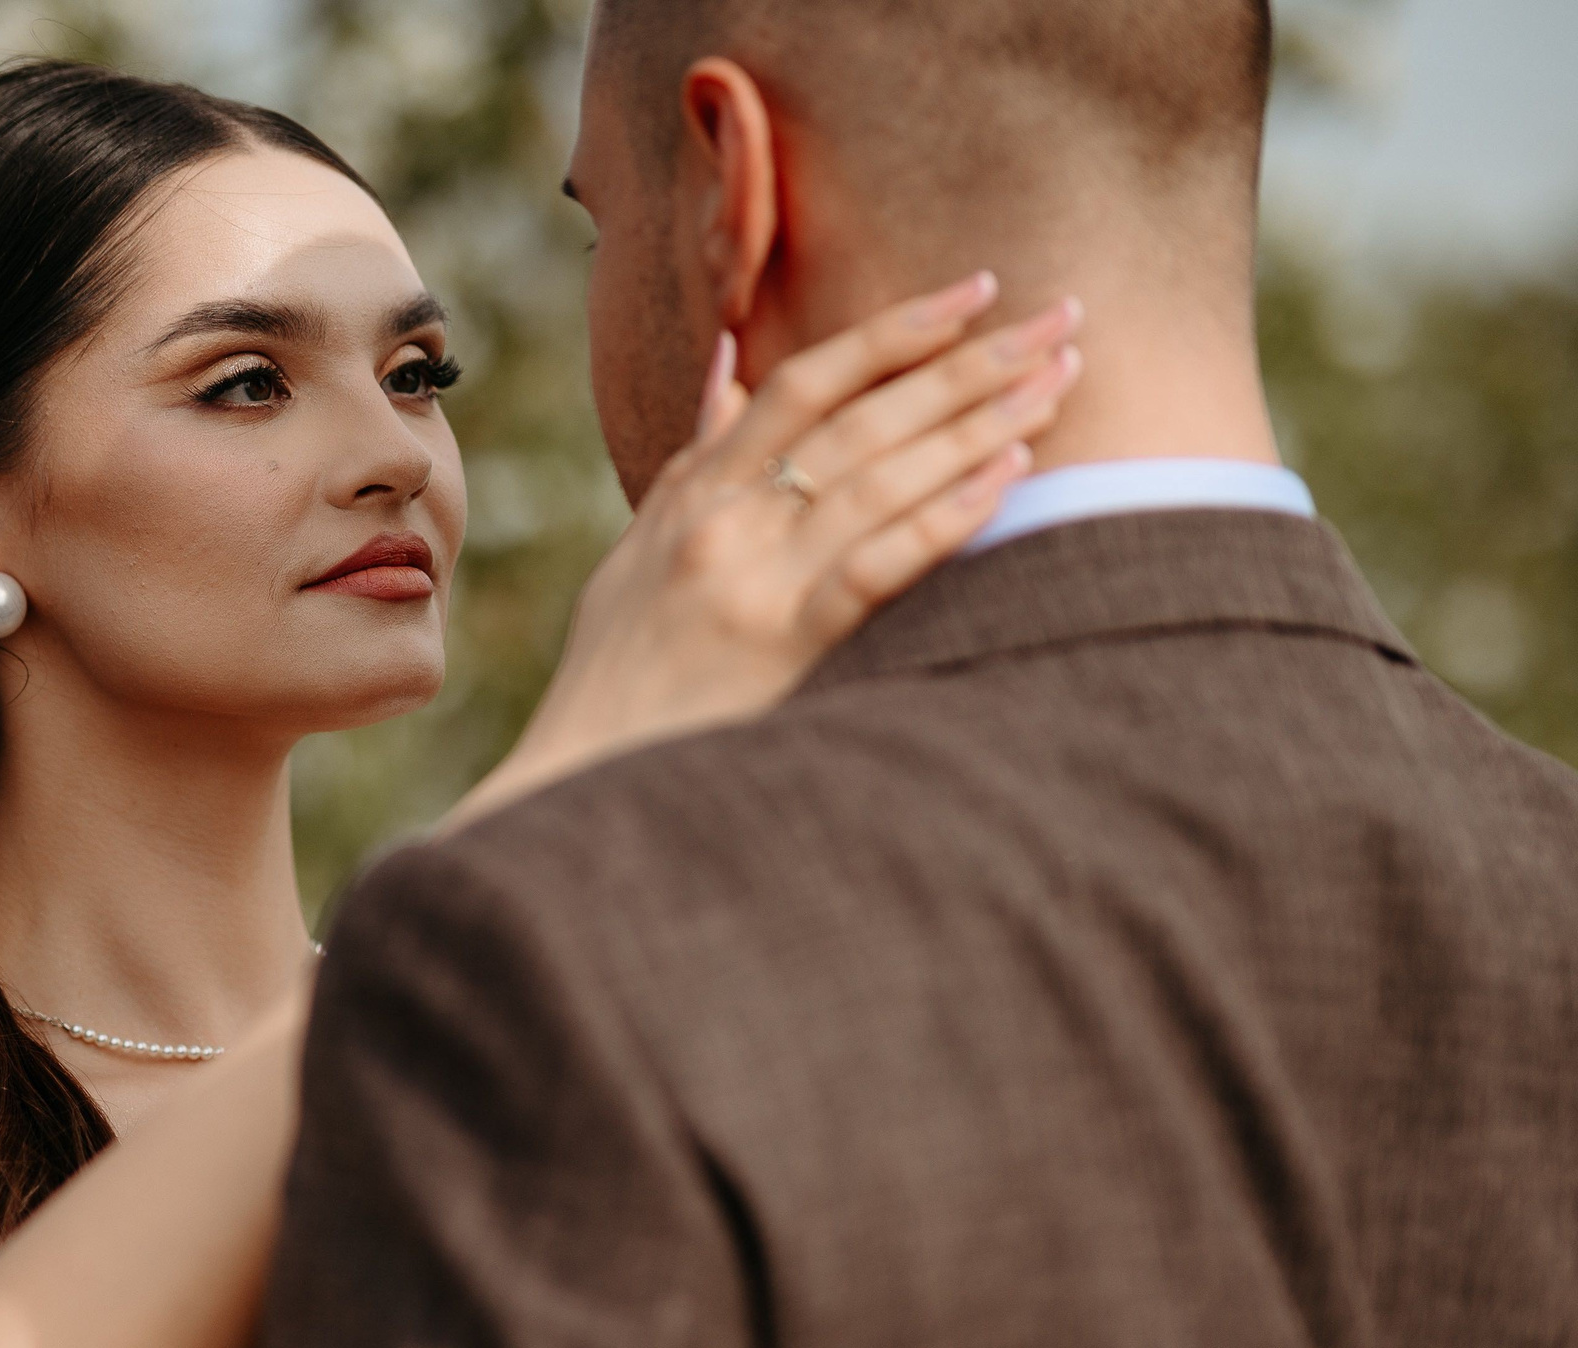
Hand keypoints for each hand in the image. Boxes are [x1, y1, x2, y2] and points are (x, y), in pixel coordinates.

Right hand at [455, 272, 1080, 820]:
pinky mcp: (782, 648)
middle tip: (1057, 319)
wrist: (581, 767)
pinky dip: (945, 515)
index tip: (974, 290)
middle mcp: (726, 521)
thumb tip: (726, 366)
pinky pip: (877, 565)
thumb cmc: (619, 666)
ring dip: (979, 426)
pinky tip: (1008, 479)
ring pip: (881, 477)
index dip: (893, 329)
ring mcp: (754, 580)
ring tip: (1057, 385)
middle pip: (863, 418)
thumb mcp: (641, 548)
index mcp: (696, 492)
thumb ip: (695, 457)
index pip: (805, 382)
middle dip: (969, 362)